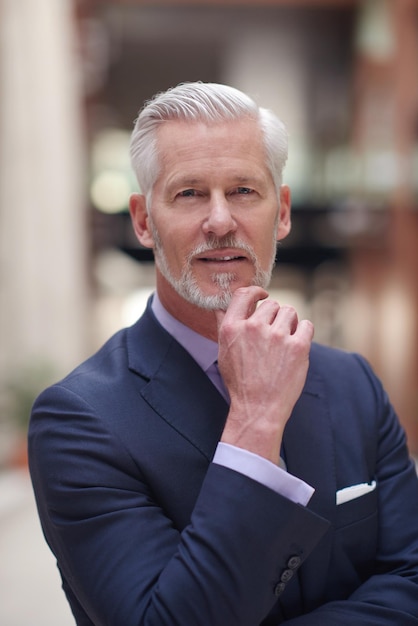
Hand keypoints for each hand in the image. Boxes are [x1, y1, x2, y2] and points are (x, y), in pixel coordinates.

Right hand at [215, 286, 313, 463]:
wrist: (258, 409)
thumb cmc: (241, 382)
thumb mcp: (224, 352)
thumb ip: (224, 326)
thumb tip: (222, 307)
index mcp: (232, 327)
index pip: (245, 294)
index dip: (257, 292)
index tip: (263, 296)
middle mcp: (253, 327)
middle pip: (272, 304)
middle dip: (274, 316)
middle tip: (274, 336)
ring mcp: (277, 336)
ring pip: (290, 312)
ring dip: (290, 323)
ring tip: (284, 342)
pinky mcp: (298, 346)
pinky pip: (306, 325)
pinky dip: (304, 333)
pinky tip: (296, 346)